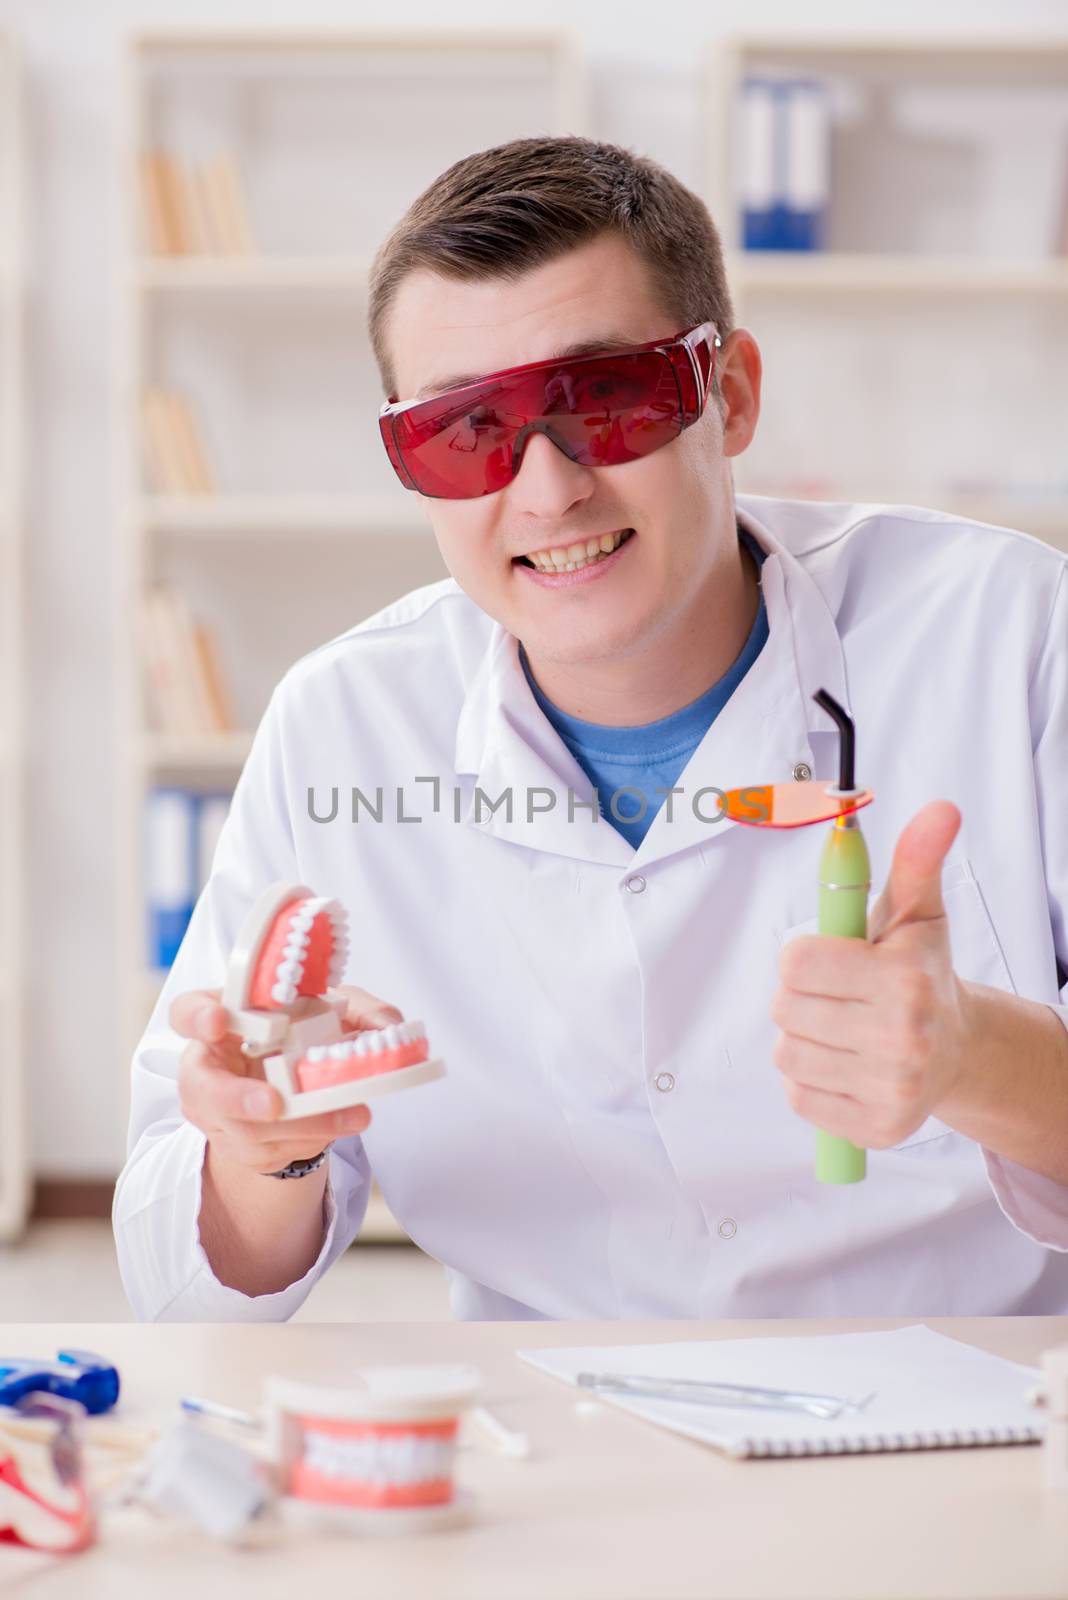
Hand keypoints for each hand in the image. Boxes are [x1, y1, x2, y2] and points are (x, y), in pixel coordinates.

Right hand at [172, 983, 401, 1174]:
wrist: (299, 1086)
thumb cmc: (305, 1035)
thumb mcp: (338, 1010)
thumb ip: (363, 1011)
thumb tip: (388, 1025)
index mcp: (223, 1019)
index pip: (188, 1011)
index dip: (197, 1017)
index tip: (221, 1021)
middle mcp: (210, 1067)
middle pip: (203, 1088)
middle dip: (237, 1099)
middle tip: (274, 1103)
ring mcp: (220, 1112)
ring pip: (245, 1130)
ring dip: (300, 1127)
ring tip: (351, 1116)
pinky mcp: (240, 1146)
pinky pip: (269, 1152)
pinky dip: (310, 1140)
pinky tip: (340, 1125)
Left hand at [770, 800, 970, 1148]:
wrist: (958, 1051)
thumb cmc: (922, 973)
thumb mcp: (917, 914)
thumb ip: (916, 860)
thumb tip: (940, 809)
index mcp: (903, 981)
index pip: (796, 961)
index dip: (806, 956)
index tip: (833, 959)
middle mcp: (901, 1040)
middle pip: (784, 1009)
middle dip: (801, 996)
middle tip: (836, 995)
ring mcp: (890, 1090)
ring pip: (786, 1053)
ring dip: (802, 1038)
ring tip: (840, 1029)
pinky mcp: (875, 1128)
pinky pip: (798, 1096)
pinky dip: (810, 1080)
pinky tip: (843, 1063)